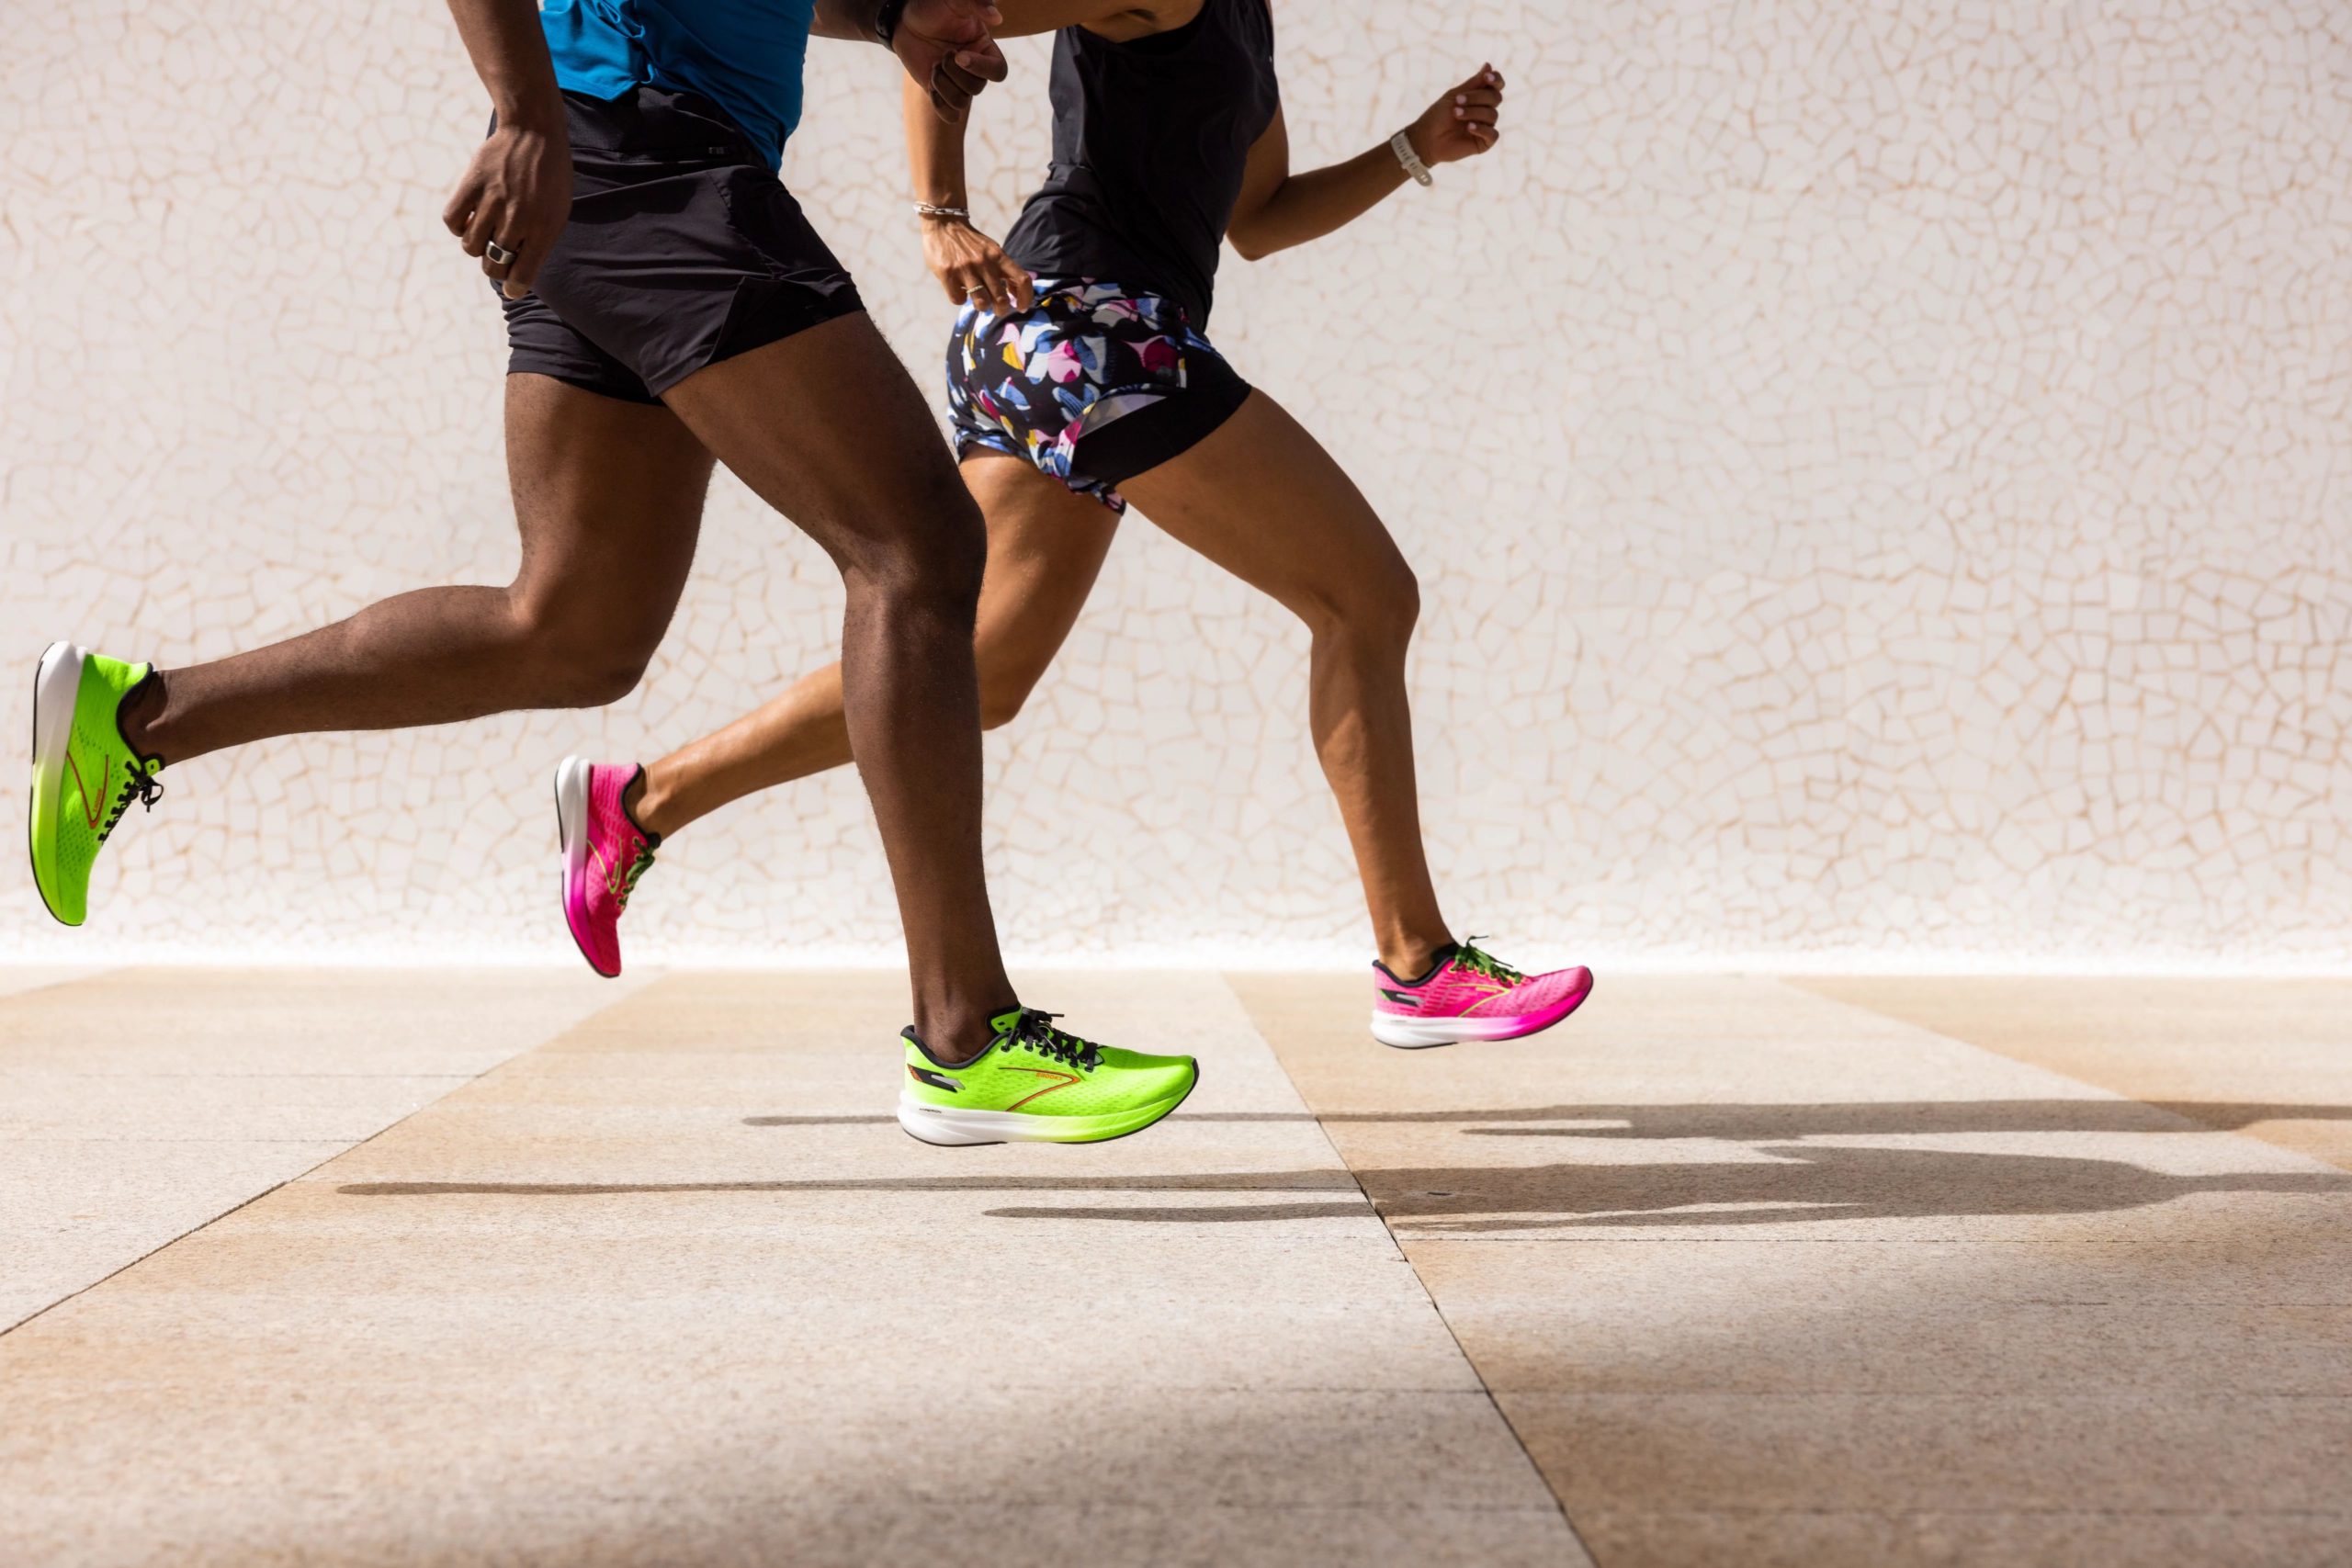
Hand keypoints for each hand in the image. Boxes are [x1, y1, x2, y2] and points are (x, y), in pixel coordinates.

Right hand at [442, 119, 571, 298]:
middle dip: (495, 268)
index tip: (512, 289)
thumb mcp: (558, 212)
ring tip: (486, 233)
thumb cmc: (550, 178)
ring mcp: (493, 200)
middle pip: (493, 265)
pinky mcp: (472, 183)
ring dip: (477, 247)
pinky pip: (452, 221)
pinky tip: (469, 219)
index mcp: (543, 228)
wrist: (534, 132)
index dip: (514, 288)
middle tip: (498, 256)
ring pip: (471, 247)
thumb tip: (517, 277)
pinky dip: (458, 226)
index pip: (522, 274)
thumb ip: (540, 243)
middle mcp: (518, 217)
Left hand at [893, 0, 1007, 121]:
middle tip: (943, 53)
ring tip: (933, 65)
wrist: (904, 20)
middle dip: (954, 73)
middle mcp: (975, 69)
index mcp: (984, 49)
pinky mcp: (941, 93)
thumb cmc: (932, 7)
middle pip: (977, 88)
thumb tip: (997, 17)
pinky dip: (940, 105)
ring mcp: (957, 83)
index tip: (959, 55)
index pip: (998, 72)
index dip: (981, 69)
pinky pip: (949, 115)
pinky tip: (930, 86)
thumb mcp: (954, 0)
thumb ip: (977, 3)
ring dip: (943, 85)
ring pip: (962, 103)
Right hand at [922, 216, 1032, 314]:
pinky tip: (958, 289)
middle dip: (1001, 310)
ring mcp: (966, 268)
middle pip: (1001, 299)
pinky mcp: (947, 273)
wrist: (944, 222)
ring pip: (981, 303)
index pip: (1022, 280)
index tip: (1022, 307)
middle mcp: (984, 262)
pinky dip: (959, 299)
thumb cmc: (970, 242)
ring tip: (978, 300)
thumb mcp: (991, 250)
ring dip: (982, 306)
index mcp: (998, 256)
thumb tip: (1013, 294)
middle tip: (997, 310)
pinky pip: (958, 299)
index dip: (1026, 298)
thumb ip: (1002, 269)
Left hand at [1406, 62, 1505, 165]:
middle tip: (1457, 100)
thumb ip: (1473, 83)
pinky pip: (1493, 134)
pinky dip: (1481, 129)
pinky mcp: (1485, 142)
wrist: (1427, 139)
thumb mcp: (1454, 96)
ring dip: (1473, 112)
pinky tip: (1469, 127)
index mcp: (1480, 97)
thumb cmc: (1438, 116)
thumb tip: (1488, 65)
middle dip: (1477, 97)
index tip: (1486, 77)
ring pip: (1492, 115)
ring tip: (1456, 113)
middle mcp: (1486, 110)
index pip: (1497, 85)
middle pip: (1495, 98)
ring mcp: (1486, 126)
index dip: (1496, 80)